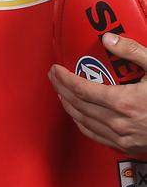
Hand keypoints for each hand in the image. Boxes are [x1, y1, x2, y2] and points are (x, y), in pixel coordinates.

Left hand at [49, 32, 146, 156]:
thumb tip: (108, 38)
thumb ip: (133, 51)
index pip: (81, 90)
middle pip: (77, 106)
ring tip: (61, 92)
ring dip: (68, 106)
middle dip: (61, 89)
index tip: (55, 69)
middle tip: (54, 76)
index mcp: (124, 102)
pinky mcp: (127, 147)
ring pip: (83, 122)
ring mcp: (122, 138)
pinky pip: (95, 136)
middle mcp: (119, 123)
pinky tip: (79, 114)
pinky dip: (81, 123)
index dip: (64, 79)